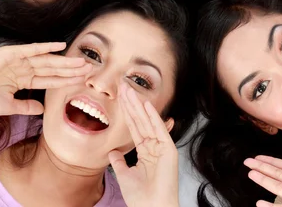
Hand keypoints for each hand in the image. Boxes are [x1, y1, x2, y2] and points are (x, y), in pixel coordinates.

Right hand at [0, 42, 91, 115]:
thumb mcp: (8, 106)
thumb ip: (26, 107)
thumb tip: (43, 110)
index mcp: (24, 81)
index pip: (50, 81)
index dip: (66, 81)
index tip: (83, 82)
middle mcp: (24, 69)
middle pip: (53, 69)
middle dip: (71, 70)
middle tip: (90, 70)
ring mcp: (19, 60)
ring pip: (47, 60)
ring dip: (65, 61)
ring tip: (82, 61)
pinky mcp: (12, 53)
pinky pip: (32, 49)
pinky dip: (46, 47)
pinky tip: (60, 46)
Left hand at [108, 85, 178, 206]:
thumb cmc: (141, 198)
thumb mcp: (124, 175)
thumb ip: (119, 162)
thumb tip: (112, 152)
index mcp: (146, 152)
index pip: (134, 127)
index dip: (127, 112)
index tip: (120, 97)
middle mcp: (155, 146)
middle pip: (140, 120)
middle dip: (131, 103)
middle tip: (123, 86)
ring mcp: (162, 147)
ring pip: (148, 121)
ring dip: (138, 105)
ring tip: (130, 89)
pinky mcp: (169, 149)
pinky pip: (159, 129)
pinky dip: (153, 116)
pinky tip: (146, 104)